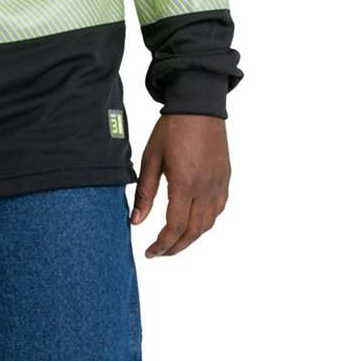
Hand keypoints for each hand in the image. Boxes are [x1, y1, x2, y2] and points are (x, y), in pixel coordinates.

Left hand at [130, 114, 230, 257]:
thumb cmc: (171, 129)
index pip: (175, 227)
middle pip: (193, 232)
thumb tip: (135, 222)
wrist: (199, 107)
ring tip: (173, 241)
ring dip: (190, 238)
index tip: (150, 253)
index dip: (162, 245)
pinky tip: (192, 222)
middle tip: (159, 252)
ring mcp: (218, 186)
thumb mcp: (151, 157)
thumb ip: (144, 192)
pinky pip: (218, 211)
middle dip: (175, 248)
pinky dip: (205, 223)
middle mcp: (205, 189)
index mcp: (184, 184)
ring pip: (207, 225)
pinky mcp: (225, 180)